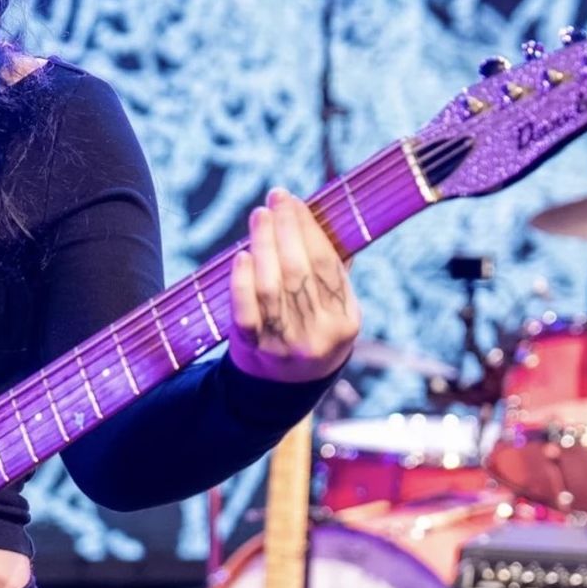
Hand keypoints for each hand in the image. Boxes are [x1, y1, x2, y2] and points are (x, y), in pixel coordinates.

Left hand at [228, 188, 360, 382]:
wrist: (282, 389)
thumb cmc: (310, 330)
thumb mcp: (333, 308)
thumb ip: (332, 268)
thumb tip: (323, 212)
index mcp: (345, 321)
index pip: (327, 266)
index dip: (310, 229)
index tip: (295, 201)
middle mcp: (318, 335)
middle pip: (300, 272)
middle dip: (286, 229)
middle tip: (275, 199)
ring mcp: (285, 345)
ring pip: (272, 288)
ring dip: (263, 246)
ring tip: (258, 216)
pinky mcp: (253, 350)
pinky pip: (246, 313)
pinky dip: (242, 283)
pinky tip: (241, 256)